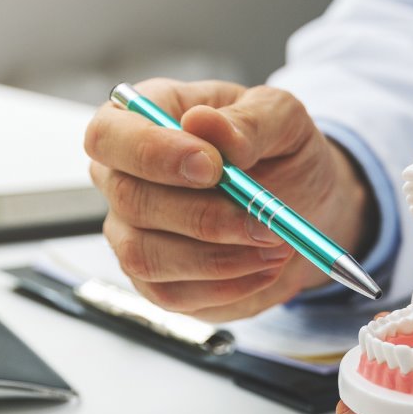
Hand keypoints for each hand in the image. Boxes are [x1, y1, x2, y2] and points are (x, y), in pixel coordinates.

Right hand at [85, 78, 372, 320]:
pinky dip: (226, 286)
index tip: (212, 167)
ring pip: (145, 256)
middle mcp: (123, 176)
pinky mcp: (153, 279)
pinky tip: (265, 267)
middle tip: (264, 221)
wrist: (303, 206)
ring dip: (218, 258)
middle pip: (130, 201)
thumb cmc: (280, 151)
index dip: (152, 153)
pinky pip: (171, 294)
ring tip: (275, 244)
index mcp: (142, 120)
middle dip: (203, 217)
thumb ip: (248, 120)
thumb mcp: (282, 119)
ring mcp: (130, 232)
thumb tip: (203, 123)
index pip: (110, 134)